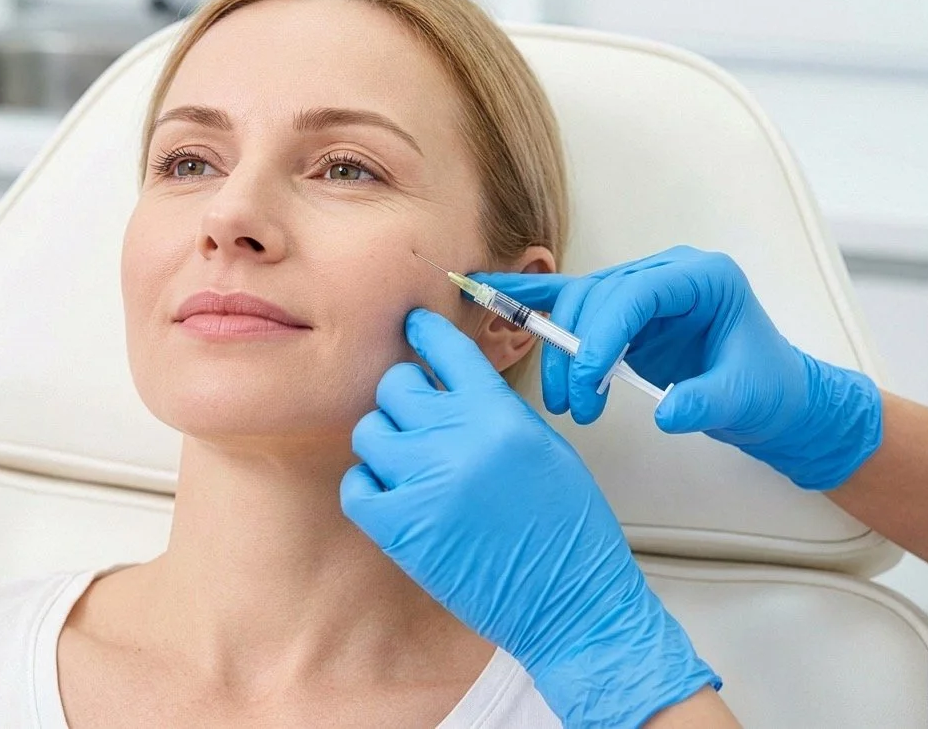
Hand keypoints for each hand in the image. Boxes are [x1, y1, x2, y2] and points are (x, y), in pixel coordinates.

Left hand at [341, 309, 719, 726]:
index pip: (447, 350)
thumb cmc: (568, 530)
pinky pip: (357, 486)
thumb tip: (450, 388)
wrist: (571, 601)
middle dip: (403, 399)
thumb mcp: (543, 448)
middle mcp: (457, 439)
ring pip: (370, 433)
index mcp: (498, 414)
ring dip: (386, 445)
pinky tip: (394, 497)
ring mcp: (424, 482)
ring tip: (410, 466)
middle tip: (417, 421)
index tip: (412, 325)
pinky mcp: (400, 527)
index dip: (425, 332)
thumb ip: (494, 410)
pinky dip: (369, 488)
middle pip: (395, 387)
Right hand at [475, 246, 882, 490]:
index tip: (589, 379)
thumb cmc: (769, 390)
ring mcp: (642, 290)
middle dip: (577, 351)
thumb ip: (708, 402)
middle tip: (576, 407)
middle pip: (599, 296)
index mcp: (703, 278)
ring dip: (562, 353)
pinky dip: (534, 303)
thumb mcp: (747, 399)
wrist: (775, 399)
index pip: (638, 292)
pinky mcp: (623, 312)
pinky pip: (573, 302)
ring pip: (580, 305)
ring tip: (567, 403)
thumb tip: (669, 413)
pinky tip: (492, 295)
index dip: (605, 331)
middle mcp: (667, 274)